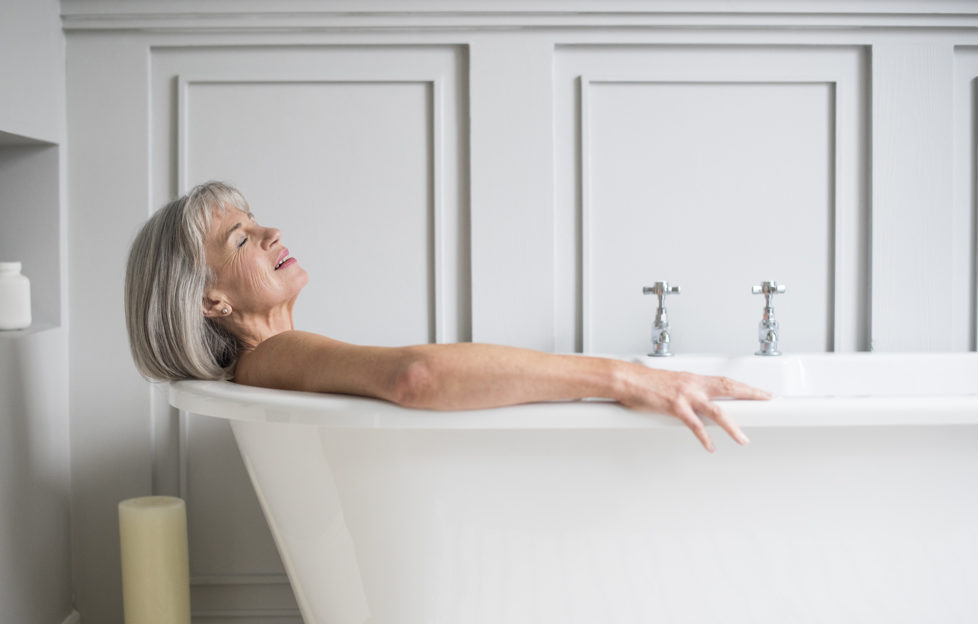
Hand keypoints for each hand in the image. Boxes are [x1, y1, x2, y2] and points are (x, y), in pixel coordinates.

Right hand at [618, 366, 771, 452]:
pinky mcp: (675, 407)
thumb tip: (694, 405)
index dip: (744, 386)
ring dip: (732, 426)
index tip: (760, 392)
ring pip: (717, 411)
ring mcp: (685, 396)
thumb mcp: (671, 384)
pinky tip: (711, 446)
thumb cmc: (644, 382)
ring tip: (743, 439)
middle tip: (768, 400)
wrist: (627, 379)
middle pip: (729, 388)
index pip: (726, 381)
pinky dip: (704, 437)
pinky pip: (694, 425)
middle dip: (751, 394)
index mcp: (694, 379)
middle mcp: (694, 384)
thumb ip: (686, 393)